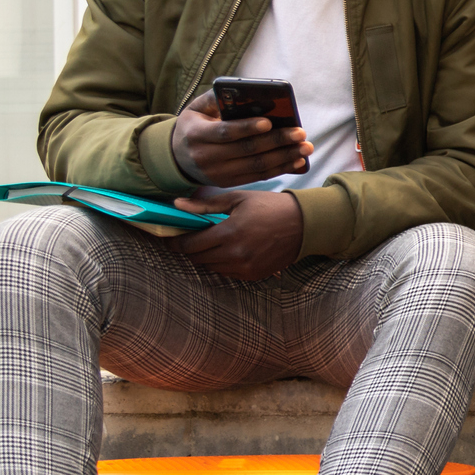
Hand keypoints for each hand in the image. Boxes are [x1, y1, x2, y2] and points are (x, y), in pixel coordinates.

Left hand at [170, 189, 303, 280]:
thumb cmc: (270, 206)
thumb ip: (205, 205)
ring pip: (211, 267)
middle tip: (191, 238)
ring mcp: (245, 267)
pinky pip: (228, 273)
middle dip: (190, 249)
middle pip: (198, 258)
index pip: (190, 244)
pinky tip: (229, 250)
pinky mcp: (254, 275)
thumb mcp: (238, 199)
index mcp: (229, 232)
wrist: (304, 224)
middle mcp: (235, 254)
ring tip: (212, 243)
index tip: (170, 238)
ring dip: (207, 256)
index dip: (176, 242)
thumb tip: (177, 205)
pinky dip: (223, 263)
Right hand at [171, 91, 312, 187]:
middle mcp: (206, 157)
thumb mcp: (196, 109)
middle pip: (247, 150)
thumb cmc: (194, 125)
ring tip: (305, 148)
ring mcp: (217, 173)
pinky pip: (257, 177)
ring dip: (284, 157)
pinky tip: (296, 161)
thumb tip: (244, 93)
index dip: (247, 128)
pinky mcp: (228, 183)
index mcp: (197, 134)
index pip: (225, 132)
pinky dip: (279, 169)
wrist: (177, 157)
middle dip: (277, 142)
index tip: (269, 122)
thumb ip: (216, 99)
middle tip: (300, 133)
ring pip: (256, 166)